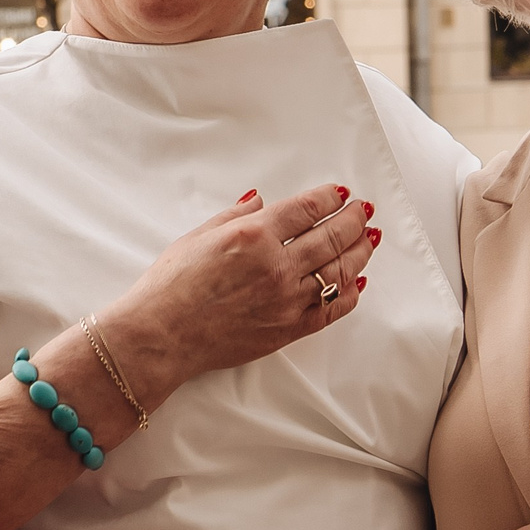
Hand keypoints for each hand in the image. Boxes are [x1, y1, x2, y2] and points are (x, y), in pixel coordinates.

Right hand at [95, 182, 379, 404]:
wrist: (161, 336)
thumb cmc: (170, 286)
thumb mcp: (198, 236)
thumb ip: (235, 215)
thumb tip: (260, 200)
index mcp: (254, 235)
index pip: (308, 208)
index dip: (331, 198)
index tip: (342, 194)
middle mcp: (277, 265)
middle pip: (332, 236)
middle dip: (354, 220)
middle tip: (365, 212)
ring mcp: (287, 299)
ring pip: (339, 271)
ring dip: (359, 252)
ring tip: (369, 240)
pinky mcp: (288, 329)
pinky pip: (331, 310)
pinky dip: (349, 294)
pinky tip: (357, 283)